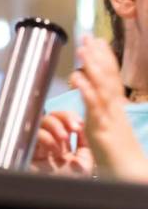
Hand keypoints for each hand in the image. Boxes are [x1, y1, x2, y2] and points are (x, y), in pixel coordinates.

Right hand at [30, 110, 93, 176]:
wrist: (63, 195)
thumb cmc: (75, 182)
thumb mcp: (87, 159)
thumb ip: (86, 141)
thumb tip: (83, 124)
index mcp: (63, 144)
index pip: (62, 120)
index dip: (69, 117)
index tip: (79, 124)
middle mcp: (49, 142)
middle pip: (51, 116)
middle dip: (63, 118)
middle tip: (73, 127)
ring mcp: (38, 145)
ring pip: (41, 122)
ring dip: (54, 126)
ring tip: (64, 140)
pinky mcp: (28, 149)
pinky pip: (33, 134)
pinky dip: (45, 137)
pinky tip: (52, 150)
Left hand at [72, 36, 147, 180]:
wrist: (131, 173)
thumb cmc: (117, 152)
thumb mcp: (106, 124)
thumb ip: (98, 108)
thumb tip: (90, 93)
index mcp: (115, 106)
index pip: (110, 76)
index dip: (104, 57)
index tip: (96, 40)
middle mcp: (114, 107)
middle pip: (108, 76)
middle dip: (98, 55)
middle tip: (88, 35)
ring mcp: (109, 116)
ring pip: (102, 87)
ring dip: (93, 66)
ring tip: (83, 48)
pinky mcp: (102, 128)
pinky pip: (94, 106)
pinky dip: (86, 90)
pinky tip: (77, 78)